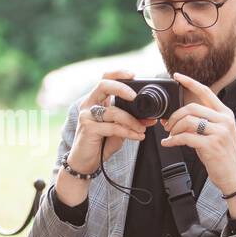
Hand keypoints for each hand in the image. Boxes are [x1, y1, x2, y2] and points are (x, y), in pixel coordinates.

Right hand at [57, 71, 156, 205]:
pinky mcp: (88, 128)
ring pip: (113, 111)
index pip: (104, 79)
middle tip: (135, 97)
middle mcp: (88, 105)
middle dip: (122, 88)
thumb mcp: (118, 130)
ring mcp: (87, 116)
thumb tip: (150, 119)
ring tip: (143, 129)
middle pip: (103, 85)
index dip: (118, 74)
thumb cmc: (100, 144)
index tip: (133, 75)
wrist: (85, 163)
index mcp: (95, 101)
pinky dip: (128, 132)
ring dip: (132, 120)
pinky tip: (137, 136)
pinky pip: (113, 127)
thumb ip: (130, 122)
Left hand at [160, 72, 235, 212]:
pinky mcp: (212, 145)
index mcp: (225, 114)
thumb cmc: (221, 155)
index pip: (206, 92)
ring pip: (188, 121)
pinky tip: (168, 144)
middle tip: (168, 126)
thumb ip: (203, 122)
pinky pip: (185, 137)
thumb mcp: (217, 133)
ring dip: (174, 129)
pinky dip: (173, 140)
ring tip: (171, 136)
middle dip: (175, 116)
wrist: (233, 176)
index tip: (177, 76)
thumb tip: (179, 116)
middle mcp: (224, 120)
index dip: (190, 82)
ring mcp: (219, 132)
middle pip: (192, 108)